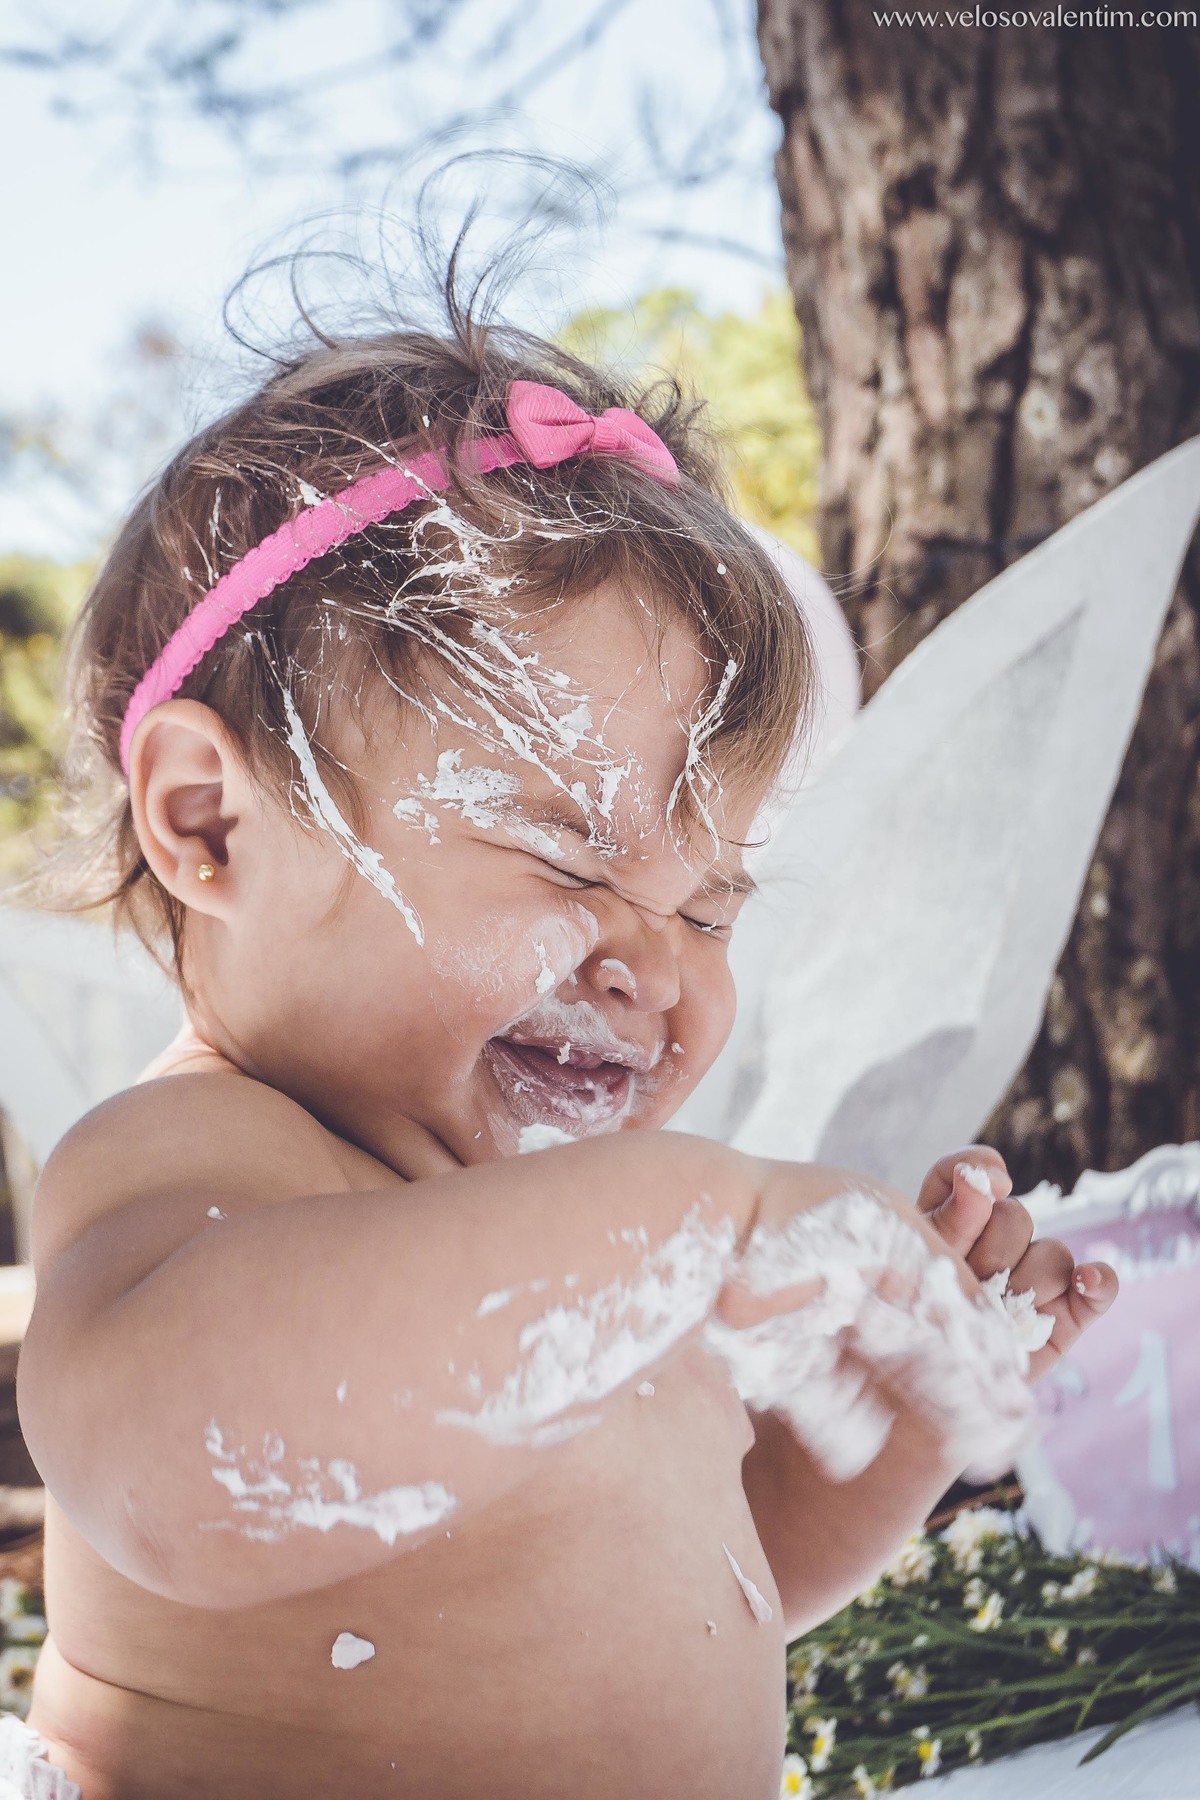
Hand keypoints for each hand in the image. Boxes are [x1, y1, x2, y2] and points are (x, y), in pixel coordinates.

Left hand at [916, 1145, 1117, 1380]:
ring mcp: (1035, 1280)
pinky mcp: (1067, 1316)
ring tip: (1001, 1315)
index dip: (974, 1170)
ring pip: (1053, 1253)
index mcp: (945, 1225)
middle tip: (969, 1286)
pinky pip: (1099, 1285)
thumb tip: (979, 1177)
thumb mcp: (913, 1275)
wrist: (921, 1411)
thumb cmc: (907, 1334)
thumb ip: (945, 1223)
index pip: (964, 1175)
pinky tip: (1087, 1284)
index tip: (986, 1181)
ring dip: (1030, 1281)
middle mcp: (995, 1244)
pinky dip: (1098, 1281)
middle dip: (991, 1249)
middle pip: (1013, 1216)